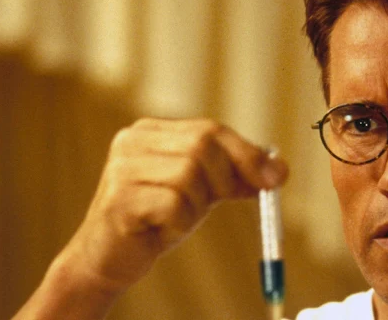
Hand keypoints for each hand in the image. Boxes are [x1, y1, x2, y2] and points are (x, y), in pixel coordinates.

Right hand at [67, 118, 286, 288]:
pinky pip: (173, 205)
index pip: (210, 129)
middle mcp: (133, 140)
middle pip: (203, 146)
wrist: (108, 258)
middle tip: (216, 202)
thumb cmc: (157, 219)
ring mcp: (122, 168)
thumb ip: (235, 176)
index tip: (275, 178)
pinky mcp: (119, 199)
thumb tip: (279, 169)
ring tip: (175, 219)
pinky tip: (160, 230)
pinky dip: (179, 223)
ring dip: (195, 206)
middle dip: (224, 178)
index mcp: (152, 131)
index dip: (246, 153)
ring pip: (189, 175)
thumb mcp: (201, 192)